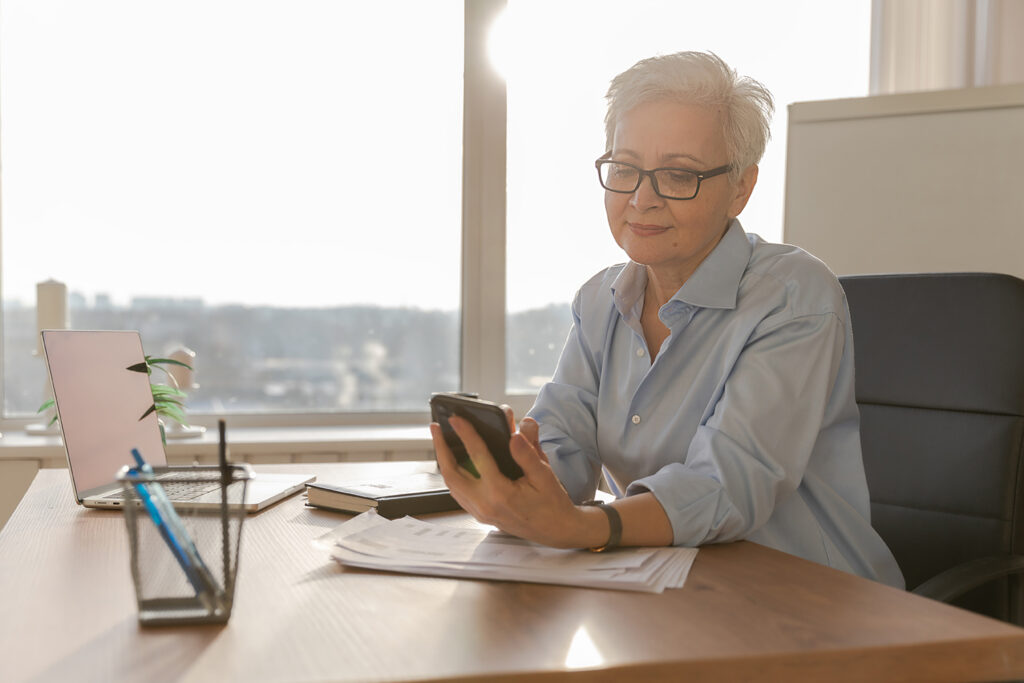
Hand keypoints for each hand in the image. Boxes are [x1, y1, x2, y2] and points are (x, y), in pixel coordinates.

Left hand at [430, 407, 601, 548]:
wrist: (556, 530)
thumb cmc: (552, 503)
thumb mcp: (545, 474)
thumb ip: (528, 453)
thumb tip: (517, 431)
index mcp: (501, 493)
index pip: (478, 457)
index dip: (466, 434)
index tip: (456, 418)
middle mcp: (486, 505)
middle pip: (452, 473)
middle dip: (441, 448)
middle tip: (436, 427)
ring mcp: (481, 513)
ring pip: (452, 484)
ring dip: (444, 461)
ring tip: (441, 441)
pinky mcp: (481, 515)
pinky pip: (459, 493)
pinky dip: (453, 475)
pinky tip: (454, 462)